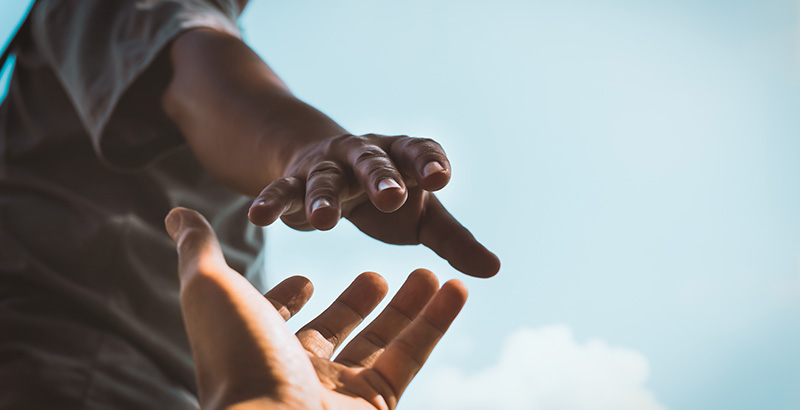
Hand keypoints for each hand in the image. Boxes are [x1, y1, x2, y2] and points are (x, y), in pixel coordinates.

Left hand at [165, 207, 467, 409]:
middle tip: (378, 274)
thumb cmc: (238, 357)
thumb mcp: (212, 290)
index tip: (306, 279)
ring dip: (408, 307)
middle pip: (336, 329)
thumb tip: (177, 212)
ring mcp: (338, 391)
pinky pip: (412, 356)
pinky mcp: (377, 403)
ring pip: (382, 342)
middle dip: (357, 302)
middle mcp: (297, 371)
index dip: (288, 299)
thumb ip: (199, 250)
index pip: (275, 319)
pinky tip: (456, 288)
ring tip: (431, 272)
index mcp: (258, 345)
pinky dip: (437, 322)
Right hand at [247, 133, 499, 276]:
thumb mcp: (422, 217)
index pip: (419, 152)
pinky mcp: (295, 181)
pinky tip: (258, 216)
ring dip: (323, 197)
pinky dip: (271, 202)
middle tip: (392, 197)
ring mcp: (327, 167)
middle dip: (382, 178)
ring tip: (323, 222)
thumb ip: (454, 240)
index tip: (440, 178)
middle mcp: (365, 156)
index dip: (429, 163)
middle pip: (374, 162)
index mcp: (402, 158)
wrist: (329, 168)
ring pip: (325, 179)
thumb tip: (493, 270)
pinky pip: (282, 190)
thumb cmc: (386, 197)